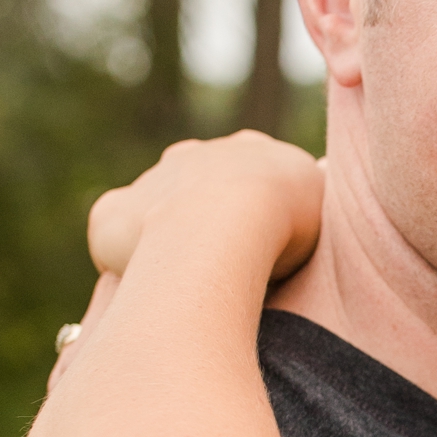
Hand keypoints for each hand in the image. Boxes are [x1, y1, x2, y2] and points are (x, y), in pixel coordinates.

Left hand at [85, 131, 324, 291]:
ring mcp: (151, 182)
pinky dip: (123, 256)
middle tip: (223, 266)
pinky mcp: (114, 213)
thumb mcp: (322, 205)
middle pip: (199, 185)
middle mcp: (193, 156)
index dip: (261, 210)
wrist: (227, 220)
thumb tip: (315, 209)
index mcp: (249, 151)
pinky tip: (142, 285)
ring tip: (185, 283)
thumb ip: (312, 203)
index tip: (267, 244)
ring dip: (166, 239)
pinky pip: (114, 234)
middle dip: (206, 218)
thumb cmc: (286, 221)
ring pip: (155, 210)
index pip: (255, 175)